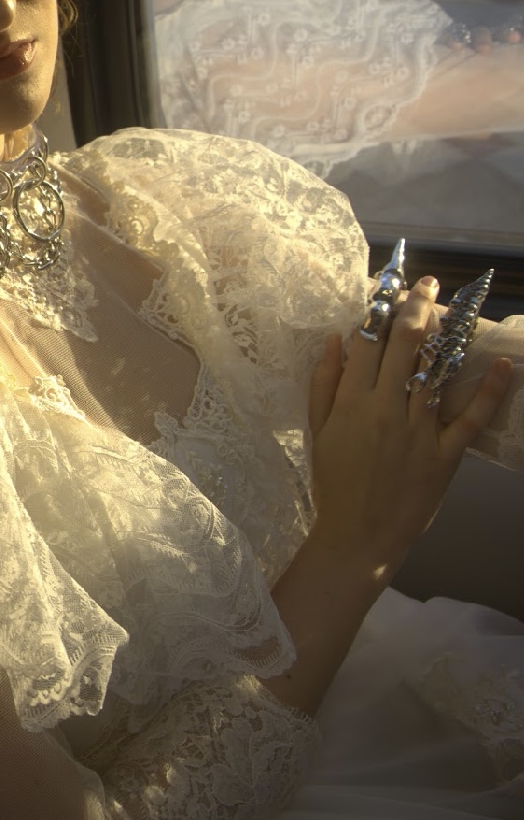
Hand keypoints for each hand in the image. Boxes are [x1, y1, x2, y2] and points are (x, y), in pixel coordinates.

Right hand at [306, 277, 510, 583]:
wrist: (358, 536)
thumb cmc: (333, 483)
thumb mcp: (317, 430)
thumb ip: (324, 383)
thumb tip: (335, 337)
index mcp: (352, 402)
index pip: (368, 341)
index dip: (380, 308)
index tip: (390, 285)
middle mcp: (386, 409)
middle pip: (405, 347)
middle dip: (417, 308)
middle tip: (428, 284)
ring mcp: (419, 432)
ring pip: (436, 373)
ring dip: (446, 336)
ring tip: (456, 307)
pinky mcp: (445, 455)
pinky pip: (470, 419)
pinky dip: (488, 391)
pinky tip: (503, 364)